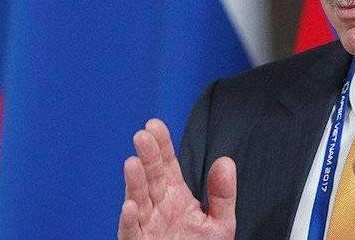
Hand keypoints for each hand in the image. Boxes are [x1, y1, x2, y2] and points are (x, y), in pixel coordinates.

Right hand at [118, 119, 236, 239]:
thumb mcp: (220, 224)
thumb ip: (222, 194)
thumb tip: (226, 162)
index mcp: (174, 197)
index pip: (167, 166)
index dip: (161, 145)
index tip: (154, 125)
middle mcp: (157, 208)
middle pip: (150, 178)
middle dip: (146, 157)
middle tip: (142, 137)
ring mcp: (146, 227)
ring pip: (136, 201)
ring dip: (134, 183)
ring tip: (132, 163)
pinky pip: (131, 233)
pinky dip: (129, 221)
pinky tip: (129, 206)